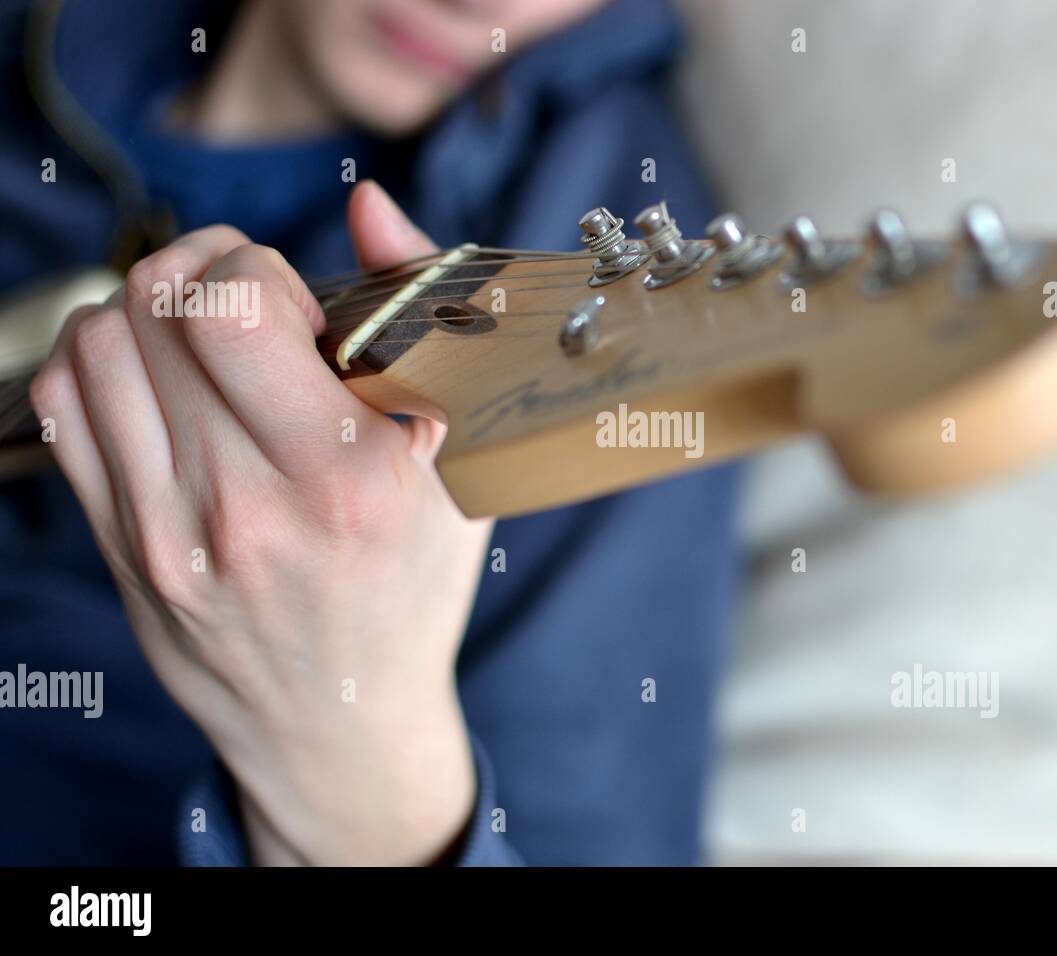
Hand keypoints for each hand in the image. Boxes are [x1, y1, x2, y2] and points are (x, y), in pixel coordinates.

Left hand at [30, 181, 490, 864]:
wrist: (342, 722)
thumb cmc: (413, 587)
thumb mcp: (460, 466)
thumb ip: (421, 321)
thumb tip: (369, 204)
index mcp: (347, 480)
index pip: (230, 306)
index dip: (251, 261)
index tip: (293, 299)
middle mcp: (244, 507)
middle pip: (152, 307)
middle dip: (197, 264)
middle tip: (240, 294)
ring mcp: (167, 535)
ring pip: (95, 345)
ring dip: (145, 309)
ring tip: (200, 336)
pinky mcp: (120, 552)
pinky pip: (63, 407)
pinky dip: (98, 362)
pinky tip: (155, 380)